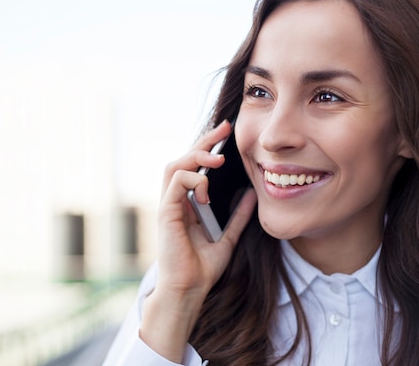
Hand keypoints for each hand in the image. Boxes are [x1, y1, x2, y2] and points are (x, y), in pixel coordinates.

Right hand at [140, 120, 256, 361]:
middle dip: (203, 141)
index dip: (208, 147)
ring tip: (217, 159)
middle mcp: (175, 201)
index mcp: (187, 204)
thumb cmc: (203, 269)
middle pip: (182, 159)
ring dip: (196, 156)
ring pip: (175, 165)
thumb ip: (238, 216)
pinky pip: (175, 183)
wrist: (190, 290)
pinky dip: (192, 180)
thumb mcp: (228, 237)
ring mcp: (168, 206)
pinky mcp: (165, 213)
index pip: (194, 167)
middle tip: (224, 129)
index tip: (227, 133)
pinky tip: (206, 191)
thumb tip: (252, 194)